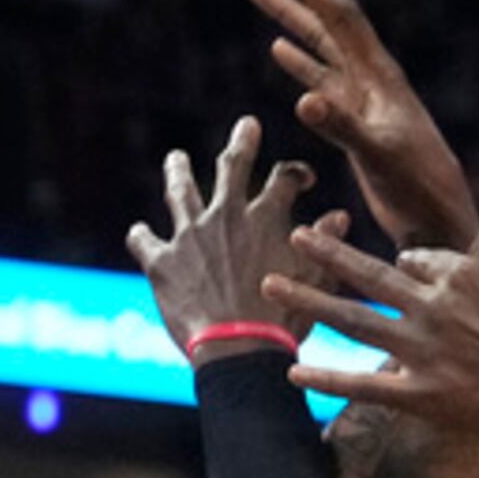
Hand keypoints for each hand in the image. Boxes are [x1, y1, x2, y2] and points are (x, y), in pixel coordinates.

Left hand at [128, 117, 331, 355]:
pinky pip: (144, 241)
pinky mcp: (161, 262)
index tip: (301, 178)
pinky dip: (141, 235)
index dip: (295, 174)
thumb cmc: (283, 320)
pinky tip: (139, 232)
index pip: (284, 178)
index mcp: (266, 217)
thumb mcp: (316, 281)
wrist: (239, 351)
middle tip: (247, 126)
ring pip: (181, 193)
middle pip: (232, 166)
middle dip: (242, 143)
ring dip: (179, 172)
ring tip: (176, 158)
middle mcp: (226, 217)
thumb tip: (339, 215)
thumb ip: (326, 243)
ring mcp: (190, 237)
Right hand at [248, 0, 478, 249]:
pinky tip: (279, 48)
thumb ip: (343, 127)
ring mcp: (362, 98)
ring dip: (289, 16)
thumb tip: (304, 99)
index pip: (339, 17)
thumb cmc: (418, 189)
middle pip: (326, 16)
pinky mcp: (356, 122)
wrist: (440, 219)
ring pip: (319, 45)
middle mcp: (371, 78)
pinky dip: (299, 61)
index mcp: (379, 76)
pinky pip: (321, 80)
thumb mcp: (380, 157)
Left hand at [268, 193, 478, 455]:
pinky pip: (361, 385)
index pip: (419, 259)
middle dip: (328, 253)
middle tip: (294, 236)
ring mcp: (422, 352)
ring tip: (271, 285)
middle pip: (368, 275)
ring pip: (352, 320)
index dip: (411, 265)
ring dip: (309, 301)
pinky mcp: (420, 396)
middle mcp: (432, 306)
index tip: (402, 266)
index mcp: (461, 272)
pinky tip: (292, 370)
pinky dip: (326, 377)